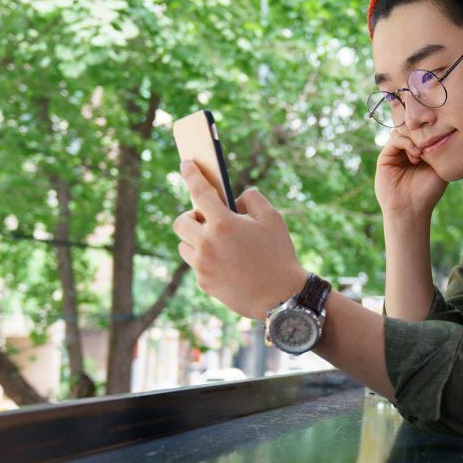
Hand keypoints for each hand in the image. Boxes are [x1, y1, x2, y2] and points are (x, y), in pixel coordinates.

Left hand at [173, 160, 306, 320]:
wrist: (282, 297)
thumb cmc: (279, 255)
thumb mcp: (273, 218)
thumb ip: (251, 199)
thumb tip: (233, 199)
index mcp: (223, 223)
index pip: (199, 191)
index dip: (191, 174)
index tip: (186, 164)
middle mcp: (206, 244)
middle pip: (180, 221)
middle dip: (192, 217)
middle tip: (208, 219)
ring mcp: (202, 266)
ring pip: (184, 244)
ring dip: (195, 239)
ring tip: (217, 242)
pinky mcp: (203, 283)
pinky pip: (196, 264)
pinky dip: (205, 259)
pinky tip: (227, 262)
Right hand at [374, 127, 447, 219]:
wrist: (411, 209)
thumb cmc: (428, 192)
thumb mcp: (440, 168)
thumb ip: (439, 149)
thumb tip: (440, 130)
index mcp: (420, 153)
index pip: (423, 131)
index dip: (431, 129)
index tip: (441, 135)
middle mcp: (407, 151)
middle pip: (412, 128)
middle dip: (422, 132)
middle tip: (431, 142)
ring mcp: (395, 153)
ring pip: (403, 130)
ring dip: (415, 137)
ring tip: (423, 153)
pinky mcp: (385, 157)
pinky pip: (395, 139)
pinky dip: (406, 142)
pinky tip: (416, 155)